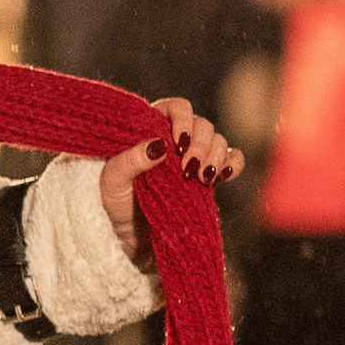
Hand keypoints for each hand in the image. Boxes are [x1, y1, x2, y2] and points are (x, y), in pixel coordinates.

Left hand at [100, 96, 242, 268]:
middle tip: (189, 170)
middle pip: (202, 124)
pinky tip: (225, 175)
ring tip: (203, 179)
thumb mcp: (111, 182)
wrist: (128, 237)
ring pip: (218, 141)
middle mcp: (174, 139)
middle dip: (201, 145)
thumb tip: (159, 144)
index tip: (178, 143)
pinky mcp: (206, 176)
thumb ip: (129, 160)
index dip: (183, 119)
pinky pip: (232, 159)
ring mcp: (192, 157)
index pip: (175, 107)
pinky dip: (233, 163)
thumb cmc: (114, 205)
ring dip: (216, 156)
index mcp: (149, 129)